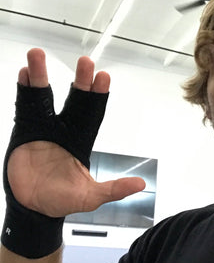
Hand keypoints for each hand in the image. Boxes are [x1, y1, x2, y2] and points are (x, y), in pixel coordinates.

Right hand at [6, 48, 145, 217]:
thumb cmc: (63, 201)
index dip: (98, 96)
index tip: (103, 77)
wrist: (34, 208)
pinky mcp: (26, 131)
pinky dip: (24, 90)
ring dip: (41, 75)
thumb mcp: (91, 197)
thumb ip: (113, 189)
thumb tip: (140, 184)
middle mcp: (65, 130)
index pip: (93, 114)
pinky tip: (24, 74)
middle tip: (86, 62)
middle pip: (74, 100)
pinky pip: (25, 107)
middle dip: (80, 81)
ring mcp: (45, 129)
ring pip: (44, 96)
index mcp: (82, 141)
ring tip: (37, 55)